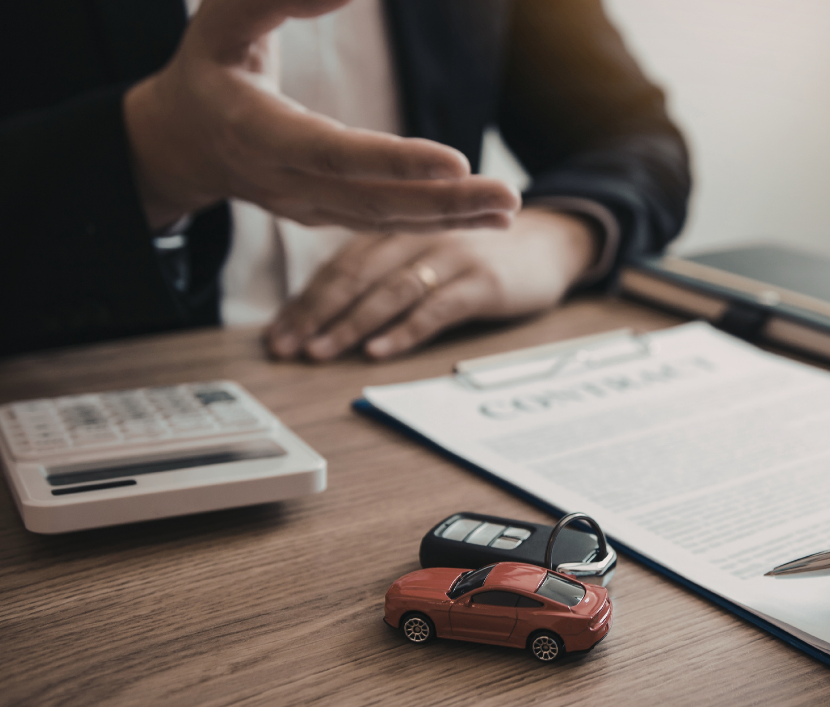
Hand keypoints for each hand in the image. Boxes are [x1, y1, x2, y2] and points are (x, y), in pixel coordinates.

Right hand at [123, 0, 518, 230]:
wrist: (183, 139)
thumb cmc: (210, 62)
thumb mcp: (225, 16)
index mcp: (255, 130)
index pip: (332, 152)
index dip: (393, 161)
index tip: (455, 161)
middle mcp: (283, 181)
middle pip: (372, 201)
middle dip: (443, 202)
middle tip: (507, 196)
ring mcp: (306, 207)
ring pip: (384, 222)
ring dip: (451, 219)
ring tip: (510, 207)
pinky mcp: (326, 216)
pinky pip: (386, 226)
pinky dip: (438, 224)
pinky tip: (486, 217)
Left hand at [265, 207, 596, 359]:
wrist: (553, 241)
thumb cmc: (482, 255)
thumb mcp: (428, 254)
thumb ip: (386, 273)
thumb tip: (331, 315)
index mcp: (398, 230)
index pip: (340, 266)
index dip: (305, 300)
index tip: (277, 334)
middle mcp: (419, 236)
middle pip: (356, 276)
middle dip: (315, 314)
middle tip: (284, 347)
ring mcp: (452, 256)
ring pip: (389, 291)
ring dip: (350, 325)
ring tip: (319, 352)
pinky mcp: (482, 280)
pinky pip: (435, 307)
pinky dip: (403, 330)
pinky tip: (377, 351)